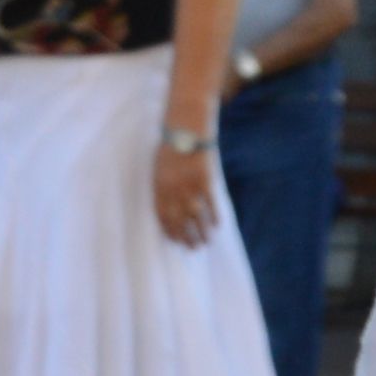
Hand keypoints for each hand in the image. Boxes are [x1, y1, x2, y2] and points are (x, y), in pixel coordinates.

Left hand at [148, 129, 219, 246]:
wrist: (186, 128)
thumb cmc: (171, 146)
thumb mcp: (159, 166)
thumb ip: (162, 186)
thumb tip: (169, 206)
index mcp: (159, 186)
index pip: (162, 215)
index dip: (169, 230)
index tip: (175, 241)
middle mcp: (173, 190)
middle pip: (180, 220)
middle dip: (186, 236)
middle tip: (192, 247)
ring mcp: (189, 186)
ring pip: (196, 216)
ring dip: (201, 232)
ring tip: (205, 242)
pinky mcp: (205, 180)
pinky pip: (210, 203)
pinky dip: (214, 216)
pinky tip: (217, 225)